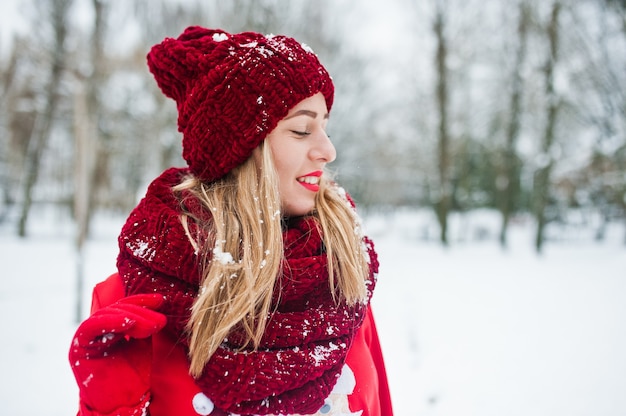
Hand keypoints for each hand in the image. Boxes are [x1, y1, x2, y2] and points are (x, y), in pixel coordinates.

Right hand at [69, 294, 166, 414]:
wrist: (122, 404)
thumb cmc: (133, 377)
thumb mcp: (143, 344)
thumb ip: (145, 326)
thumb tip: (156, 306)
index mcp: (111, 328)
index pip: (125, 306)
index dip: (142, 301)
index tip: (160, 300)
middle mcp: (97, 330)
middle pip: (117, 309)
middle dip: (140, 311)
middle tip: (159, 320)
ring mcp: (87, 338)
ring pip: (106, 315)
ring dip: (130, 316)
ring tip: (150, 325)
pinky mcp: (78, 348)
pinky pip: (91, 327)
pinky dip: (110, 321)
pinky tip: (128, 322)